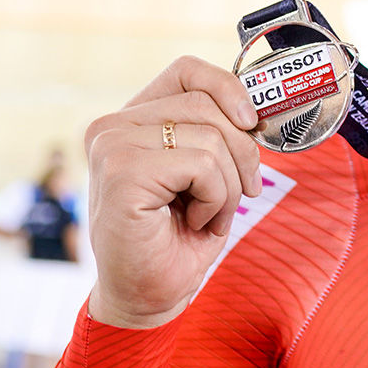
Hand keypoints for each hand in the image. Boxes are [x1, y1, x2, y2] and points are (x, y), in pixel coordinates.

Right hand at [83, 56, 261, 328]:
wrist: (149, 296)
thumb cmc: (178, 237)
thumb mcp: (206, 172)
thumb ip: (217, 131)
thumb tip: (256, 109)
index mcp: (132, 120)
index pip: (188, 72)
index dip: (230, 88)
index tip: (253, 123)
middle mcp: (113, 127)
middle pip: (208, 105)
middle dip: (242, 153)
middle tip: (239, 194)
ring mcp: (112, 147)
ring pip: (212, 137)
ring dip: (229, 185)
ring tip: (208, 214)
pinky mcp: (121, 173)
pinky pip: (203, 165)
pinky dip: (216, 199)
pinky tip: (194, 221)